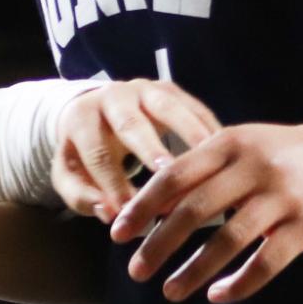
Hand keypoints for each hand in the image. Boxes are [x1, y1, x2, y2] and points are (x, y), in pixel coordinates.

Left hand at [51, 79, 221, 222]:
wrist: (97, 113)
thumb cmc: (85, 154)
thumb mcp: (72, 176)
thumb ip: (84, 197)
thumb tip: (109, 214)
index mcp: (81, 117)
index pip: (97, 152)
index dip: (112, 183)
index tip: (129, 213)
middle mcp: (113, 96)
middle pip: (131, 123)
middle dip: (150, 149)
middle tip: (168, 176)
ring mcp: (145, 89)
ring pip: (169, 108)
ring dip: (190, 136)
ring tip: (210, 166)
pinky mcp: (172, 91)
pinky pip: (194, 108)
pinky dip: (210, 131)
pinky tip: (229, 156)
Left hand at [109, 117, 302, 303]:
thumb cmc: (280, 153)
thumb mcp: (238, 147)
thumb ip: (198, 171)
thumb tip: (148, 208)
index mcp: (227, 144)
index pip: (173, 177)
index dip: (142, 207)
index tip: (117, 234)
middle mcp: (252, 167)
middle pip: (194, 210)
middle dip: (159, 244)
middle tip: (136, 272)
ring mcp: (283, 196)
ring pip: (228, 240)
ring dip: (194, 270)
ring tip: (170, 292)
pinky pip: (268, 261)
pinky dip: (240, 283)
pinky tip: (218, 296)